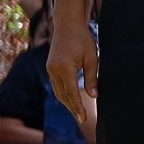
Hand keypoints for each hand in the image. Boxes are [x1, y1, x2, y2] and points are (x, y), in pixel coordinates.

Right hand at [48, 23, 99, 143]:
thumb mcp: (92, 58)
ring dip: (67, 102)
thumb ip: (92, 77)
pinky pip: (56, 85)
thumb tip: (94, 96)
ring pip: (58, 91)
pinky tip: (71, 99)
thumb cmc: (82, 39)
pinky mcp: (50, 67)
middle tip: (82, 118)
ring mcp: (49, 69)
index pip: (71, 93)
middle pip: (62, 95)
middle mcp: (53, 70)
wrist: (67, 24)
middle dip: (72, 108)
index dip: (77, 107)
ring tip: (78, 112)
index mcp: (64, 67)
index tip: (83, 118)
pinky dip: (64, 93)